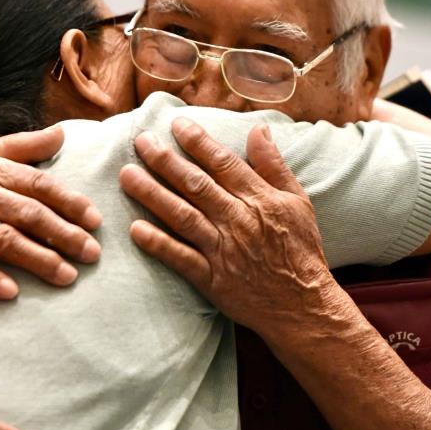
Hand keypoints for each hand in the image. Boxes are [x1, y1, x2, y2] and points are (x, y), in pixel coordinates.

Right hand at [0, 127, 101, 298]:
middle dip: (65, 235)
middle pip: (30, 215)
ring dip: (38, 259)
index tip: (95, 219)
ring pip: (6, 241)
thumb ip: (24, 144)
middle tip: (92, 253)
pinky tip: (11, 292)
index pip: (40, 185)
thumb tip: (62, 133)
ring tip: (66, 276)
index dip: (70, 202)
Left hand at [118, 117, 338, 334]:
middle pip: (195, 184)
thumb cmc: (301, 249)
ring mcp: (223, 250)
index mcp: (259, 198)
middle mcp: (237, 220)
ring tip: (127, 176)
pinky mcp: (212, 279)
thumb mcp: (298, 201)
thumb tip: (259, 129)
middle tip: (140, 141)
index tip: (175, 125)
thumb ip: (274, 165)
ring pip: (182, 216)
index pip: (222, 162)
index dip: (197, 141)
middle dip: (164, 160)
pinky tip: (135, 229)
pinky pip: (181, 258)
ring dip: (152, 194)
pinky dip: (158, 244)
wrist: (303, 305)